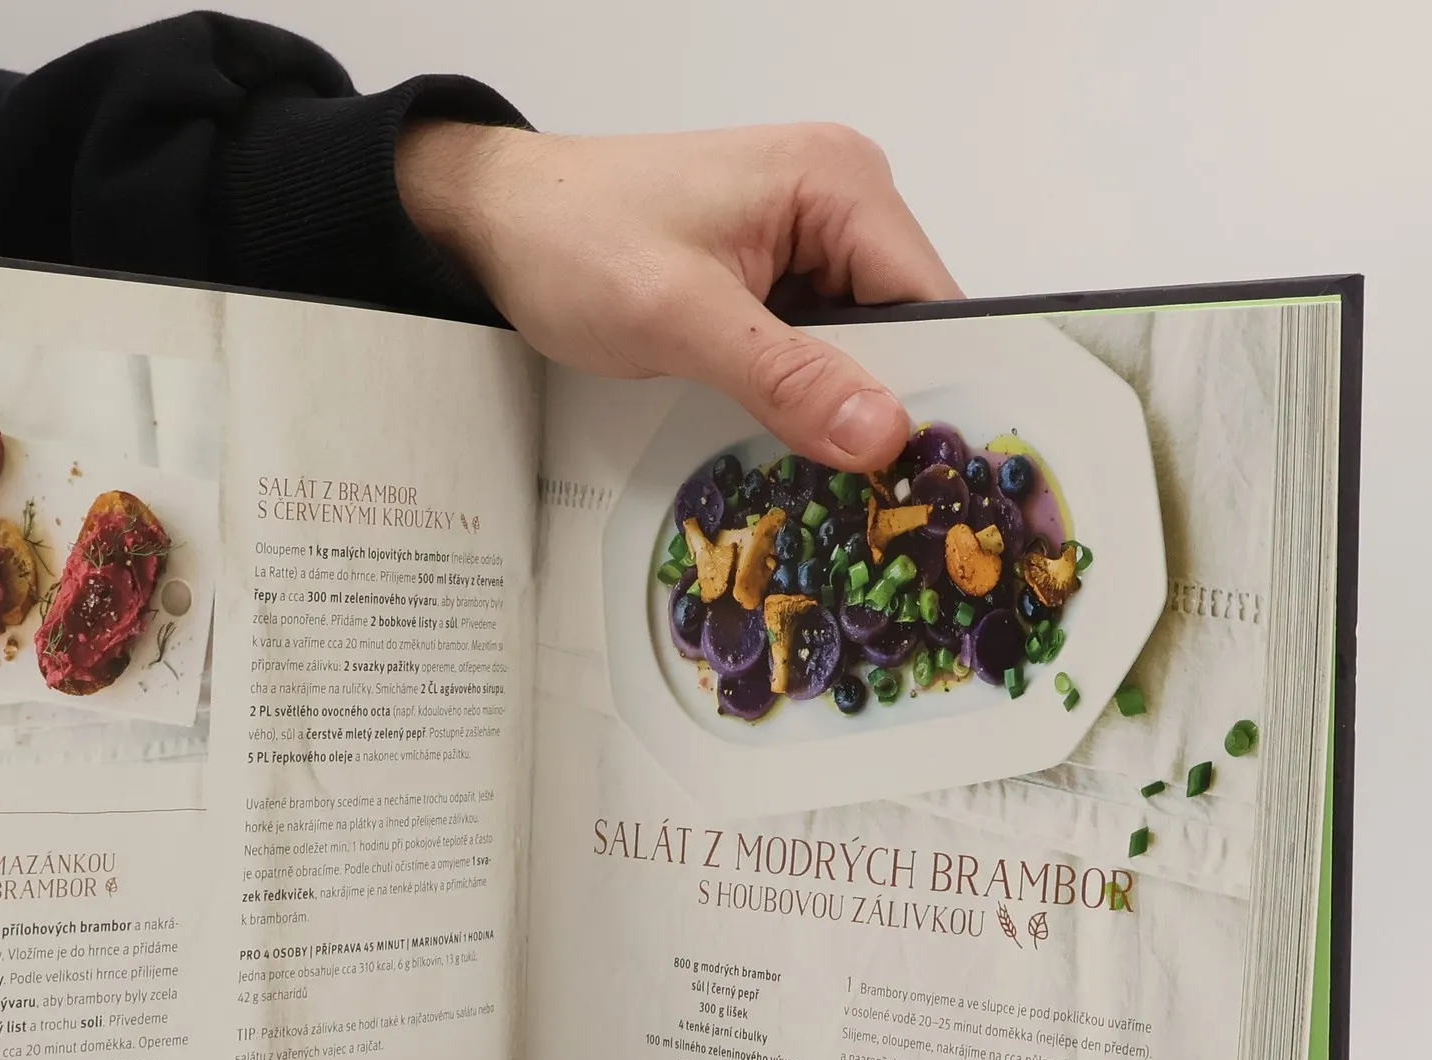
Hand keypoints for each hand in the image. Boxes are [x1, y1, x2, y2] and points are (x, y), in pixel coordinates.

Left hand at [398, 121, 959, 470]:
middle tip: (872, 504)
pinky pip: (816, 346)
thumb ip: (786, 376)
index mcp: (840, 183)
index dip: (933, 392)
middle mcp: (840, 200)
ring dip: (840, 410)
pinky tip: (792, 444)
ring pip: (860, 348)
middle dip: (883, 410)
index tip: (921, 479)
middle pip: (905, 329)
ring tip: (834, 487)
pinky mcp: (773, 274)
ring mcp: (807, 238)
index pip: (931, 302)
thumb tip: (881, 433)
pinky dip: (805, 395)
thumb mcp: (680, 317)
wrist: (498, 221)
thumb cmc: (575, 242)